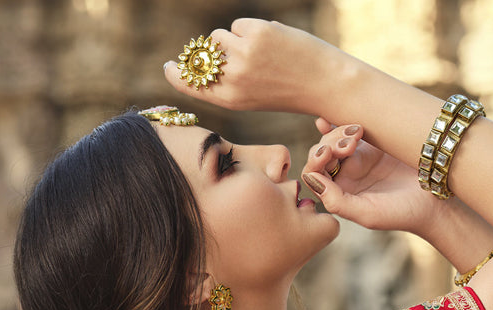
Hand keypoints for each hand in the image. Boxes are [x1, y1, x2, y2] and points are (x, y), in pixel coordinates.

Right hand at [163, 19, 344, 114]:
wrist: (323, 83)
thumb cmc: (288, 91)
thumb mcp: (253, 95)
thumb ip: (228, 80)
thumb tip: (205, 55)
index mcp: (232, 100)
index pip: (193, 85)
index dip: (178, 75)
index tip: (168, 67)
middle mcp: (234, 79)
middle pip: (203, 56)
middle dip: (212, 53)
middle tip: (235, 58)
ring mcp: (243, 55)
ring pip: (219, 37)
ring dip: (234, 40)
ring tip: (259, 54)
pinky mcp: (255, 33)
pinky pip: (238, 26)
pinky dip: (252, 30)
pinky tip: (271, 44)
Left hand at [301, 120, 440, 235]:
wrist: (434, 201)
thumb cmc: (402, 213)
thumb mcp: (368, 213)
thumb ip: (337, 201)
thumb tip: (312, 179)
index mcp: (340, 194)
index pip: (313, 173)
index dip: (316, 161)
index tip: (332, 155)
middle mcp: (345, 176)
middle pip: (321, 151)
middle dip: (330, 142)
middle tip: (353, 143)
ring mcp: (360, 157)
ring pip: (334, 137)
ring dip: (340, 130)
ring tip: (359, 132)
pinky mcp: (375, 143)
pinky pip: (351, 127)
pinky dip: (340, 119)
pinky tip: (338, 116)